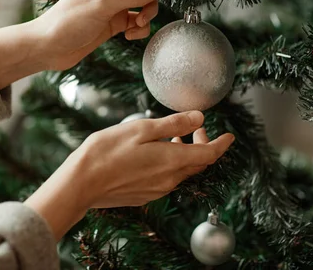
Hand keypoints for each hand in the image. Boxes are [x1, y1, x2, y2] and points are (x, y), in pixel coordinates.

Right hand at [24, 111, 233, 240]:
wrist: (82, 183)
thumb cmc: (107, 151)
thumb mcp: (141, 129)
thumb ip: (173, 124)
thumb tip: (199, 117)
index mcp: (172, 161)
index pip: (209, 154)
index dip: (222, 144)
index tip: (230, 136)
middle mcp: (169, 180)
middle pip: (197, 163)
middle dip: (202, 144)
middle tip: (196, 127)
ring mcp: (157, 190)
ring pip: (181, 171)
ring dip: (184, 153)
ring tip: (174, 137)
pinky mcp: (144, 195)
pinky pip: (166, 179)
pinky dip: (170, 164)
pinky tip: (154, 153)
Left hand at [33, 0, 171, 70]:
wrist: (48, 47)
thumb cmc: (68, 21)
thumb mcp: (102, 5)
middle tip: (158, 4)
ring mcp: (114, 4)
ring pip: (145, 1)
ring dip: (148, 13)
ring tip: (136, 24)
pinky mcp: (114, 22)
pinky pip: (137, 20)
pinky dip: (139, 28)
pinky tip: (130, 35)